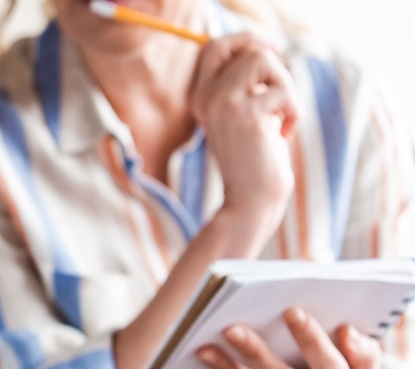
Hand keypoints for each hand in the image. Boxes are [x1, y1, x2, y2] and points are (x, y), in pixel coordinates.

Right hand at [191, 32, 299, 223]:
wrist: (250, 200)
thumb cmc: (255, 160)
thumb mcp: (244, 116)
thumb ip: (245, 87)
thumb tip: (265, 51)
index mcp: (201, 98)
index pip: (215, 48)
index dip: (245, 42)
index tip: (270, 51)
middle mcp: (206, 98)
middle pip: (250, 51)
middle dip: (277, 72)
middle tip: (280, 102)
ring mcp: (223, 104)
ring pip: (266, 62)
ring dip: (285, 89)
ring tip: (279, 118)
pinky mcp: (247, 115)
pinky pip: (285, 92)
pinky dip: (293, 113)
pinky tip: (281, 136)